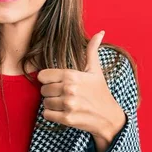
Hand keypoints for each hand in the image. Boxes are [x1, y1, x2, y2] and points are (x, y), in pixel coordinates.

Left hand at [37, 31, 126, 146]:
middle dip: (51, 93)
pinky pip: (46, 115)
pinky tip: (64, 113)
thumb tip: (100, 32)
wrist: (109, 117)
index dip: (48, 80)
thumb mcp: (95, 71)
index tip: (58, 83)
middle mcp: (69, 89)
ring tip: (65, 104)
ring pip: (44, 103)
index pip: (42, 76)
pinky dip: (52, 115)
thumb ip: (92, 50)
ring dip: (52, 105)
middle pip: (43, 90)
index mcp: (72, 75)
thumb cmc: (100, 92)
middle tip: (64, 95)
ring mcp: (68, 104)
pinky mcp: (67, 119)